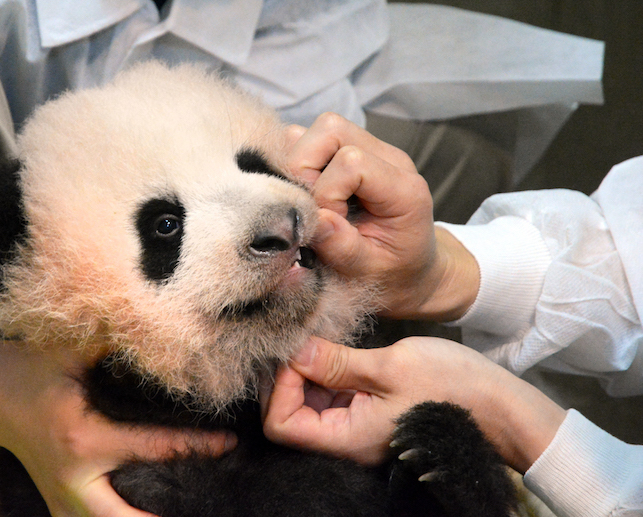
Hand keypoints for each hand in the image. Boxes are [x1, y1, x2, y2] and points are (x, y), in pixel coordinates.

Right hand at [0, 342, 235, 516]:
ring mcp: (60, 499)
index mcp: (85, 440)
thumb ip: (119, 343)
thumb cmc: (33, 366)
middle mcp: (73, 480)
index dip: (196, 447)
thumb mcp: (74, 350)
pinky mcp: (55, 504)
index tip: (229, 443)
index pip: (153, 449)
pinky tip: (142, 511)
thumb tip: (167, 329)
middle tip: (207, 509)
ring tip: (179, 510)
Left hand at [262, 336, 565, 472]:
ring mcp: (357, 430)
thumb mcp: (390, 366)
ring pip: (310, 404)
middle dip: (292, 375)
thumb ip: (336, 362)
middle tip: (307, 339)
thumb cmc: (454, 388)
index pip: (280, 425)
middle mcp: (347, 442)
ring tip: (327, 341)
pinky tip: (343, 352)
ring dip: (311, 372)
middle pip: (290, 414)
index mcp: (348, 438)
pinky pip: (333, 399)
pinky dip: (330, 374)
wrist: (501, 407)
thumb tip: (294, 351)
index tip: (298, 354)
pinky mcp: (369, 415)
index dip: (279, 387)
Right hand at [283, 113, 477, 320]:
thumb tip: (313, 218)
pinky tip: (310, 191)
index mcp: (403, 189)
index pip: (351, 163)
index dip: (326, 194)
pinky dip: (302, 161)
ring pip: (320, 128)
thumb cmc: (393, 274)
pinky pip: (316, 137)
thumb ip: (343, 247)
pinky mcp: (355, 149)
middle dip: (303, 167)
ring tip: (310, 199)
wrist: (413, 268)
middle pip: (331, 129)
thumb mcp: (369, 273)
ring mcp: (373, 149)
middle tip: (309, 206)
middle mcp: (390, 158)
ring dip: (301, 162)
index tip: (327, 225)